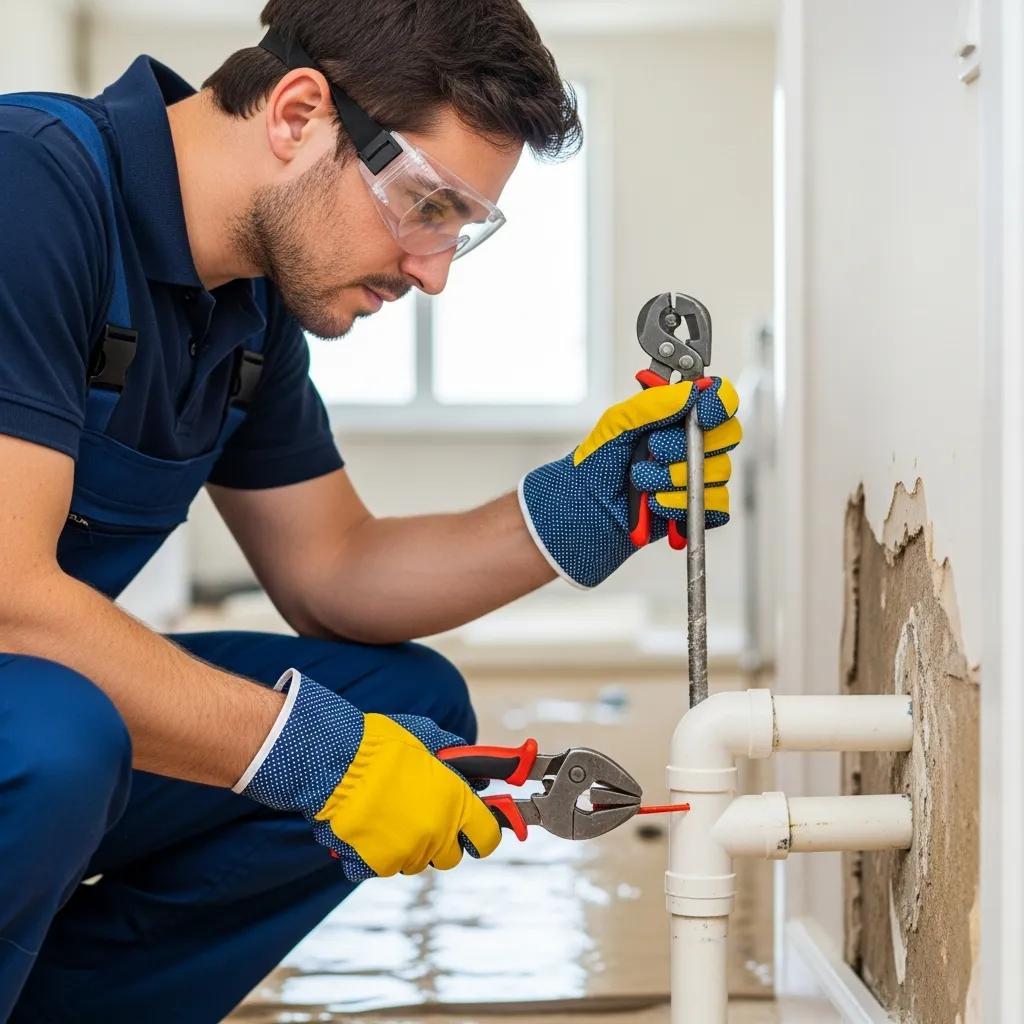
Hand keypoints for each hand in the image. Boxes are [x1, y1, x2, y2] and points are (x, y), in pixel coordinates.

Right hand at [235, 669, 500, 879]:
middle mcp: (436, 834)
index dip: (482, 833)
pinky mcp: (374, 866)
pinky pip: (382, 867)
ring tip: (388, 813)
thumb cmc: (380, 745)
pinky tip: (367, 826)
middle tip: (423, 814)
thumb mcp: (427, 737)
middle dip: (442, 839)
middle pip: (451, 856)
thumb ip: (455, 756)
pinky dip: (375, 853)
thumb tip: (474, 766)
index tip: (474, 828)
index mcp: (456, 804)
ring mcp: (406, 853)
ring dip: (408, 844)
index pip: (488, 837)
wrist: (335, 761)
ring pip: (416, 861)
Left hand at [518, 377, 740, 586]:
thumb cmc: (597, 463)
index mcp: (678, 415)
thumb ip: (653, 404)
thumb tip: (691, 392)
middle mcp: (693, 442)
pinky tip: (656, 503)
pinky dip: (682, 504)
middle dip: (685, 446)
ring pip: (717, 472)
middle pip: (726, 436)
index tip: (701, 415)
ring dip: (673, 478)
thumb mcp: (617, 423)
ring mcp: (697, 476)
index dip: (717, 404)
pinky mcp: (697, 508)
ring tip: (641, 480)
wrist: (584, 507)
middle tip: (654, 450)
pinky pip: (715, 505)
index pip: (720, 399)